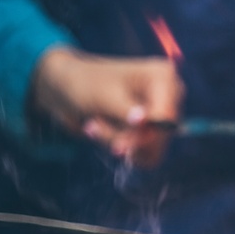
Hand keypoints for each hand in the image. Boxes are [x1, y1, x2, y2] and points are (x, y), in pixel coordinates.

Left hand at [31, 46, 183, 168]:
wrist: (66, 90)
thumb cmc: (84, 82)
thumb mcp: (103, 95)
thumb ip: (124, 110)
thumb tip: (142, 121)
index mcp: (163, 77)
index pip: (167, 117)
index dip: (146, 135)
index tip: (119, 147)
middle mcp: (168, 97)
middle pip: (161, 136)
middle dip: (125, 138)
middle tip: (92, 128)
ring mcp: (160, 116)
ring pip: (151, 149)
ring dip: (116, 142)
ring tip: (93, 126)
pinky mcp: (150, 132)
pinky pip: (144, 155)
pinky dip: (118, 147)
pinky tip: (100, 131)